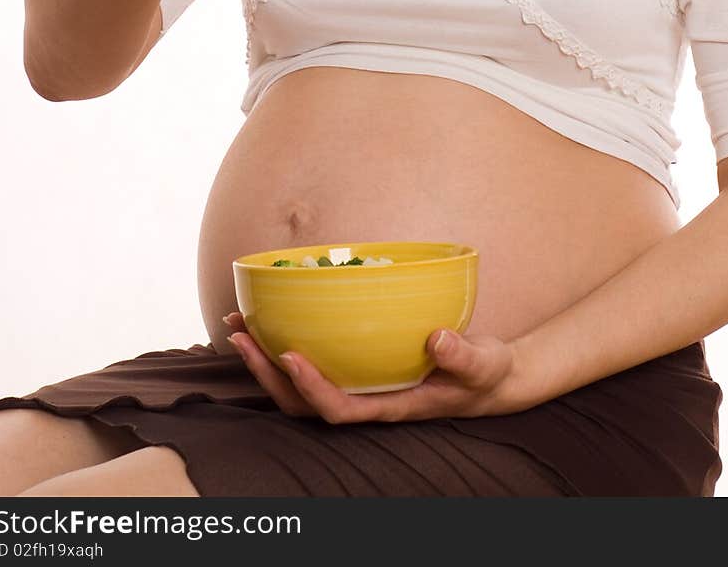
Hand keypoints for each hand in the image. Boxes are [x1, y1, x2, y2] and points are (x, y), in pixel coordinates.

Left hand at [222, 312, 528, 422]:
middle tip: (240, 332)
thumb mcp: (484, 364)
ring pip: (299, 389)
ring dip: (264, 359)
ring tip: (238, 324)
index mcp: (391, 407)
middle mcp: (367, 402)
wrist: (488, 379)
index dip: (310, 388)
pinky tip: (273, 317)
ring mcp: (360, 387)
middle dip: (266, 373)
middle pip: (303, 404)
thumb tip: (438, 339)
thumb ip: (463, 354)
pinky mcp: (359, 369)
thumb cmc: (485, 374)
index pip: (339, 409)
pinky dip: (285, 344)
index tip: (289, 355)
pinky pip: (315, 363)